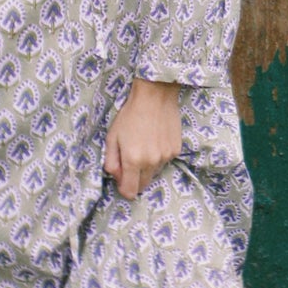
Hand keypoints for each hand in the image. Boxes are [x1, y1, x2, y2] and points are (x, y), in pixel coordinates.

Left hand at [104, 78, 180, 199]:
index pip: (129, 191)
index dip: (123, 188)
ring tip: (143, 145)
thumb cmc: (129, 115)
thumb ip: (111, 162)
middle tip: (130, 160)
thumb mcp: (112, 137)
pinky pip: (164, 161)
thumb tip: (116, 177)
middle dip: (135, 179)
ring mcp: (166, 157)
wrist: (154, 96)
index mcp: (132, 160)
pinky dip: (158, 156)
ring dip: (147, 166)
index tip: (121, 180)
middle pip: (143, 185)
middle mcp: (151, 162)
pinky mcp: (176, 150)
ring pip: (154, 173)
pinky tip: (155, 139)